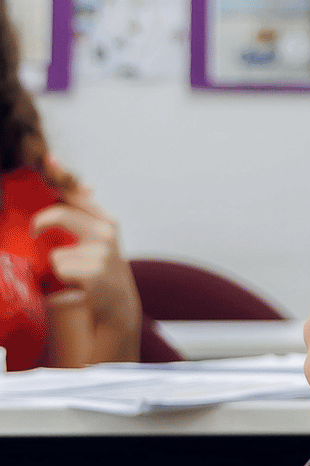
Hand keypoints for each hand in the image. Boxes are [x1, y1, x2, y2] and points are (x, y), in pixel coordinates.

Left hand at [30, 183, 141, 362]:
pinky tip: (77, 284)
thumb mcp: (99, 240)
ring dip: (56, 263)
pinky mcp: (95, 271)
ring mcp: (102, 251)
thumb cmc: (102, 271)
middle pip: (59, 213)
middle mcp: (106, 230)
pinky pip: (59, 268)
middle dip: (40, 223)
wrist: (118, 307)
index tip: (49, 158)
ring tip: (72, 272)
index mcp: (105, 219)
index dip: (61, 174)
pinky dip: (61, 279)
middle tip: (36, 233)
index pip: (77, 192)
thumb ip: (86, 214)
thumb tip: (85, 185)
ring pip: (55, 249)